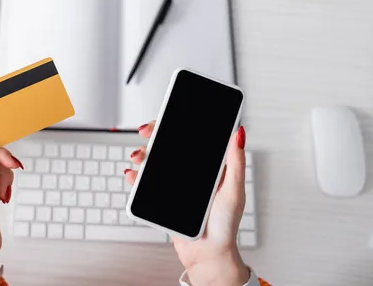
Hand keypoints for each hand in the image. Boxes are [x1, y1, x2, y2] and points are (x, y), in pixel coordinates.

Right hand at [125, 122, 248, 285]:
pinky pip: (144, 184)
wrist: (208, 254)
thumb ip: (235, 162)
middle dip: (154, 135)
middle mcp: (188, 172)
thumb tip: (239, 133)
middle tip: (146, 132)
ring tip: (138, 157)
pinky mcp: (161, 198)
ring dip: (141, 154)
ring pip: (153, 161)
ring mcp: (173, 184)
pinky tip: (133, 175)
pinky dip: (135, 177)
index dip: (176, 124)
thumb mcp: (233, 190)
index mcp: (206, 166)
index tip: (166, 118)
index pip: (189, 138)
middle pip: (167, 145)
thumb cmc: (225, 225)